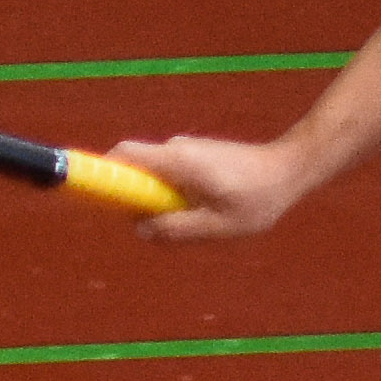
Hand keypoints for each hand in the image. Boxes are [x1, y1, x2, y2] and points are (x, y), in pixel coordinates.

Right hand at [109, 133, 306, 240]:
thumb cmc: (258, 198)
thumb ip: (177, 229)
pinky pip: (170, 175)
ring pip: (153, 174)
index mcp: (177, 162)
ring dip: (156, 199)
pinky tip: (201, 212)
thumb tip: (141, 230)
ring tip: (189, 221)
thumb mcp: (218, 225)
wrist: (290, 169)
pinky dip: (171, 194)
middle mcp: (177, 150)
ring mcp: (187, 151)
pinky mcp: (197, 156)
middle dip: (131, 196)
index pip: (123, 155)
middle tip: (151, 225)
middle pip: (133, 166)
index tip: (89, 194)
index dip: (100, 171)